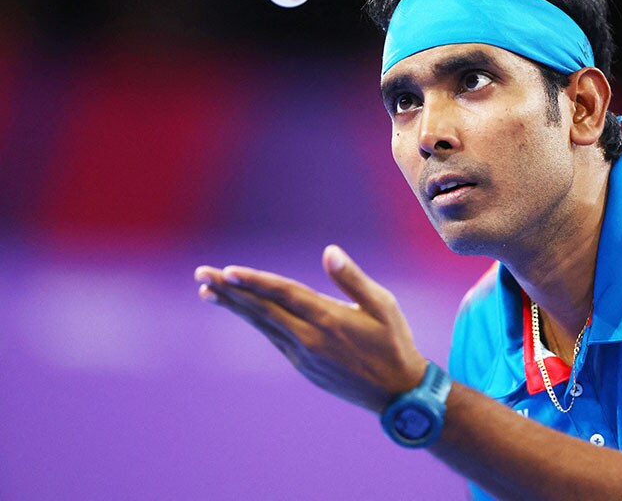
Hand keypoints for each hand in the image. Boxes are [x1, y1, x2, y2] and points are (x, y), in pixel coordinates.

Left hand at [194, 245, 428, 412]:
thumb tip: (329, 251)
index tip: (227, 271)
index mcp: (329, 320)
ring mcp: (303, 356)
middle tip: (200, 274)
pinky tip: (241, 310)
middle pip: (262, 310)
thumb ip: (353, 279)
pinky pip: (273, 338)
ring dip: (235, 306)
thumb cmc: (394, 342)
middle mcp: (310, 340)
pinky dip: (254, 322)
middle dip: (230, 291)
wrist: (398, 393)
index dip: (254, 282)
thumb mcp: (384, 306)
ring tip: (208, 291)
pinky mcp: (303, 367)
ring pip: (263, 325)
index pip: (284, 295)